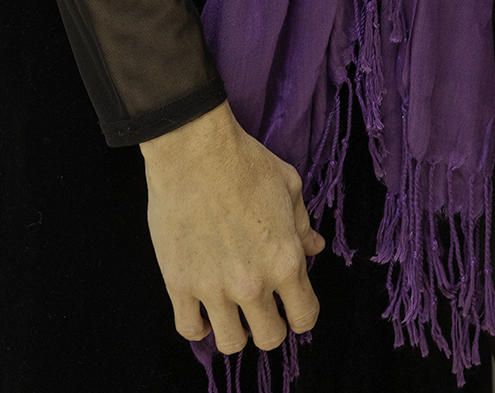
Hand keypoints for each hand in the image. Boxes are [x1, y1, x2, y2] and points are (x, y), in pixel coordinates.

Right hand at [140, 100, 324, 355]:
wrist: (194, 150)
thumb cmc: (245, 161)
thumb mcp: (288, 186)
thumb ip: (302, 224)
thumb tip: (314, 248)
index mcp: (285, 260)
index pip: (304, 316)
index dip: (301, 314)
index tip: (292, 306)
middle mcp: (253, 283)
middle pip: (270, 338)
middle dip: (270, 326)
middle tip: (261, 308)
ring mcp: (214, 288)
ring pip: (231, 343)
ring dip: (235, 331)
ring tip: (231, 312)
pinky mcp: (180, 284)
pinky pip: (189, 330)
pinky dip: (198, 327)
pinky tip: (203, 312)